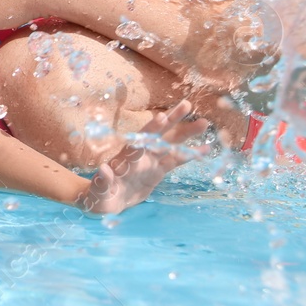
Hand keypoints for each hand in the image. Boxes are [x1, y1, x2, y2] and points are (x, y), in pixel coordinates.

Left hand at [77, 101, 208, 214]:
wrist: (107, 200)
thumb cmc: (100, 194)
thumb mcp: (99, 190)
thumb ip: (103, 181)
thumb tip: (104, 169)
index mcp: (126, 157)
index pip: (140, 139)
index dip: (150, 129)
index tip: (161, 117)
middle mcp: (141, 154)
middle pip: (158, 134)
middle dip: (172, 119)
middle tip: (187, 104)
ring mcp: (151, 161)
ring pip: (171, 144)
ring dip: (186, 133)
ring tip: (204, 122)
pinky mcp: (158, 171)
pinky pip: (176, 161)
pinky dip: (190, 155)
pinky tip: (205, 148)